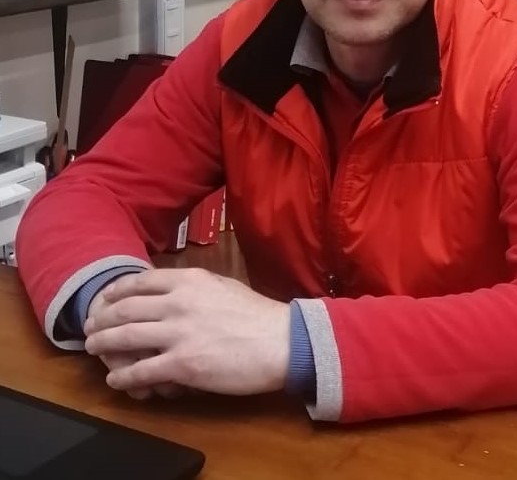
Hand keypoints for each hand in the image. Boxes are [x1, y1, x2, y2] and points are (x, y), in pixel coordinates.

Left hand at [84, 268, 290, 396]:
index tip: (105, 299)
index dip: (116, 291)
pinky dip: (123, 377)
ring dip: (103, 344)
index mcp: (190, 280)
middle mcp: (178, 303)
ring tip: (93, 349)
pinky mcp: (182, 365)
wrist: (280, 341)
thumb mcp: (223, 286)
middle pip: (124, 309)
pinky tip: (117, 380)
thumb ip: (195, 287)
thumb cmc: (256, 314)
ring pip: (124, 338)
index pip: (140, 281)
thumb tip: (175, 291)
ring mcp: (178, 334)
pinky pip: (141, 372)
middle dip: (101, 318)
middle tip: (91, 326)